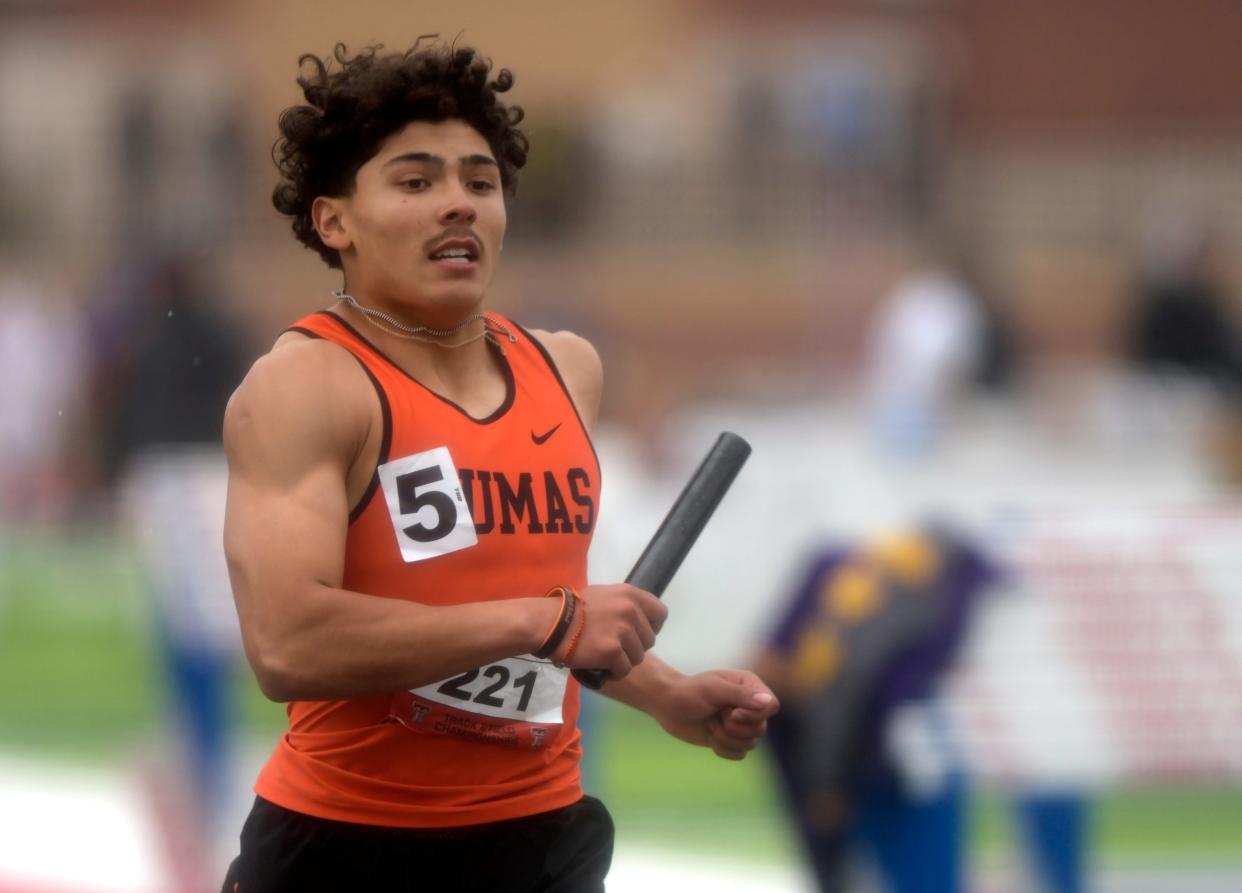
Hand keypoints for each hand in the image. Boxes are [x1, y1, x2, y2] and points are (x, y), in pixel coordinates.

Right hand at [561, 583, 666, 679]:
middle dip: (635, 646)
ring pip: (638, 657)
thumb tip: (638, 616)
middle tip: (615, 647)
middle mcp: (630, 611)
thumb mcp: (604, 595)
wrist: (550, 624)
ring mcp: (623, 631)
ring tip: (606, 657)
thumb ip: (623, 603)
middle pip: (650, 639)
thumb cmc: (573, 609)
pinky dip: (615, 673)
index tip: (638, 633)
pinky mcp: (613, 651)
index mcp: (630, 594)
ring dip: (624, 661)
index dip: (652, 626)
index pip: (660, 614)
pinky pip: (625, 669)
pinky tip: (602, 667)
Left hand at [655, 669, 779, 760]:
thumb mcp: (713, 689)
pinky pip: (739, 755)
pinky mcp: (731, 739)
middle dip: (733, 728)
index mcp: (749, 685)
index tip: (731, 712)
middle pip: (761, 729)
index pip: (771, 705)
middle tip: (714, 715)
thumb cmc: (688, 692)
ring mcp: (741, 723)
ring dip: (725, 738)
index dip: (754, 715)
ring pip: (751, 744)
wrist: (667, 705)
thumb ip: (741, 695)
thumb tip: (767, 701)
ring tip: (710, 724)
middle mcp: (749, 705)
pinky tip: (710, 735)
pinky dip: (723, 749)